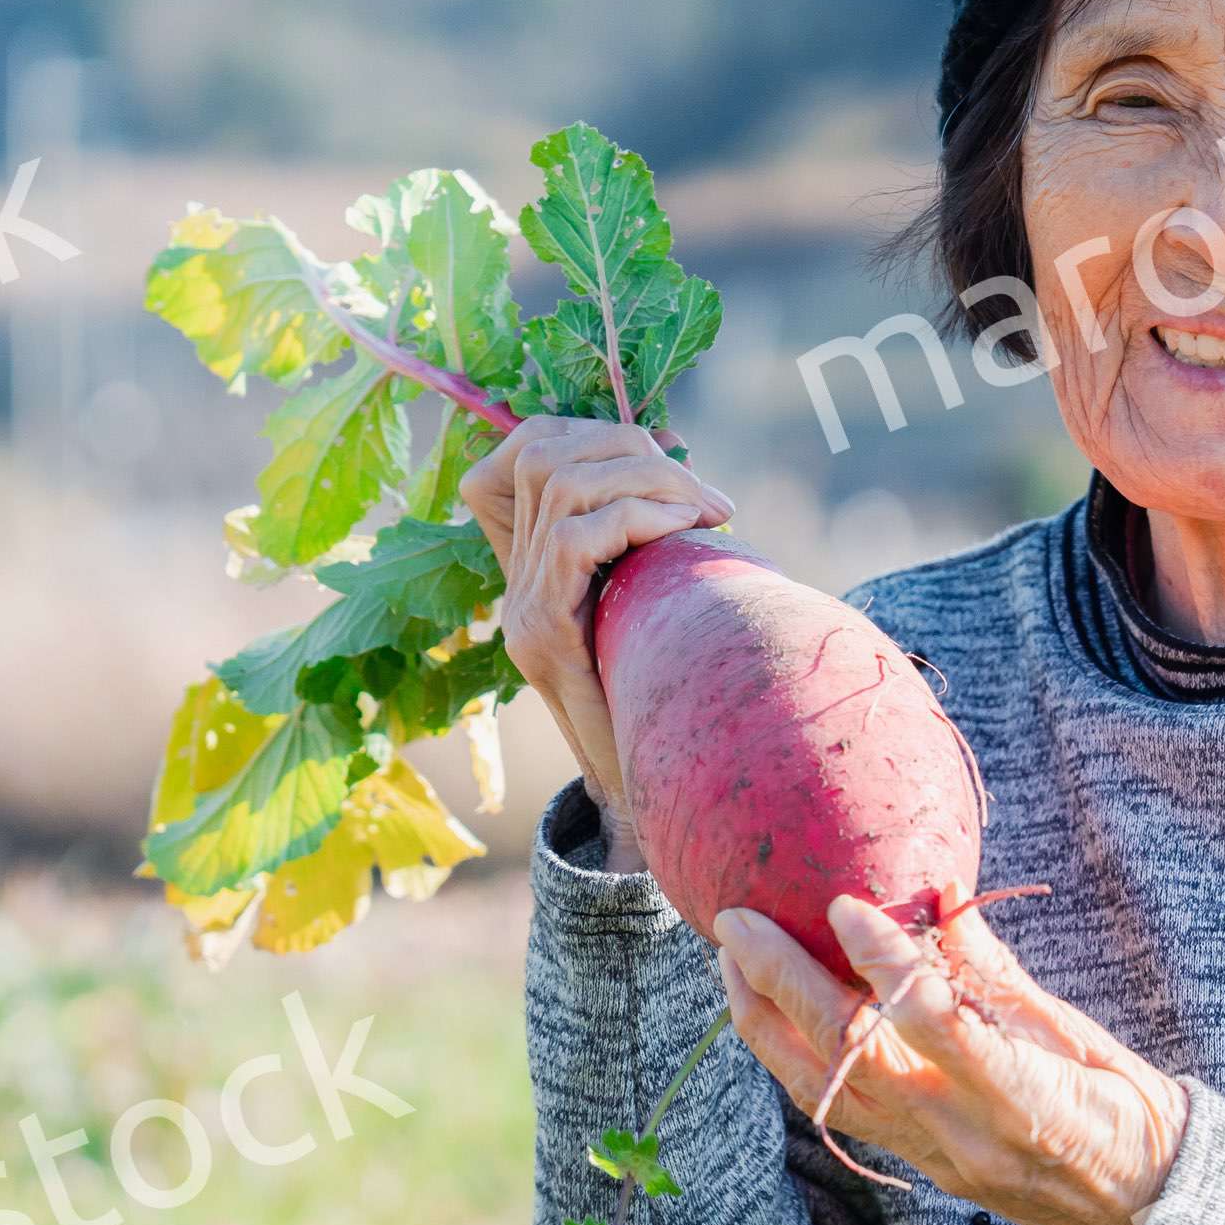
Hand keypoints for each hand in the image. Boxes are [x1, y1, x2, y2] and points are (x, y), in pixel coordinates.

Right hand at [455, 415, 729, 869]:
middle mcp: (515, 581)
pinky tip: (687, 533)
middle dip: (632, 446)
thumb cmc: (665, 701)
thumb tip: (692, 480)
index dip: (584, 428)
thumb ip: (649, 551)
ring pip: (562, 481)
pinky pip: (576, 535)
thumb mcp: (654, 610)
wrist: (646, 797)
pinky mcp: (542, 634)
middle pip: (543, 449)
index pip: (519, 450)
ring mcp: (522, 607)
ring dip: (649, 477)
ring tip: (708, 510)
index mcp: (533, 564)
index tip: (661, 448)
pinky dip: (639, 517)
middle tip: (706, 493)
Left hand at [716, 895, 1188, 1224]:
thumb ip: (996, 970)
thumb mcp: (1076, 1031)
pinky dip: (792, 1055)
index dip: (883, 960)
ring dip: (764, 1021)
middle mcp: (964, 1134)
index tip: (843, 901)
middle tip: (736, 920)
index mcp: (1023, 1095)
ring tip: (732, 959)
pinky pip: (836, 1108)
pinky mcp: (916, 1166)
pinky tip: (770, 1011)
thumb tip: (939, 888)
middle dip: (782, 983)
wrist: (1145, 1215)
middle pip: (848, 1056)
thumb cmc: (1129, 1113)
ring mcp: (933, 1157)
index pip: (936, 1022)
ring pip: (821, 1089)